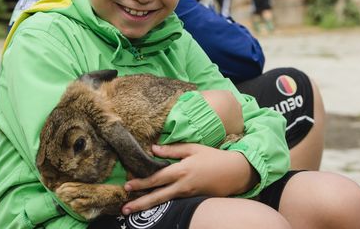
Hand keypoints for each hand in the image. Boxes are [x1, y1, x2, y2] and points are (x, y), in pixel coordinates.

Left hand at [121, 143, 257, 214]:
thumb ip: (172, 150)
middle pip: (158, 196)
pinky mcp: (193, 199)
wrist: (234, 173)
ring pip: (164, 201)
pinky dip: (162, 204)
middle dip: (140, 203)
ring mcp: (188, 195)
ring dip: (148, 206)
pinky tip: (152, 205)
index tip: (127, 186)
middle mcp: (182, 186)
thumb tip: (153, 149)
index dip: (141, 183)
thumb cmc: (213, 157)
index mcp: (181, 171)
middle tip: (124, 209)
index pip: (157, 178)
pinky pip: (173, 202)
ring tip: (133, 210)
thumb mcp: (192, 149)